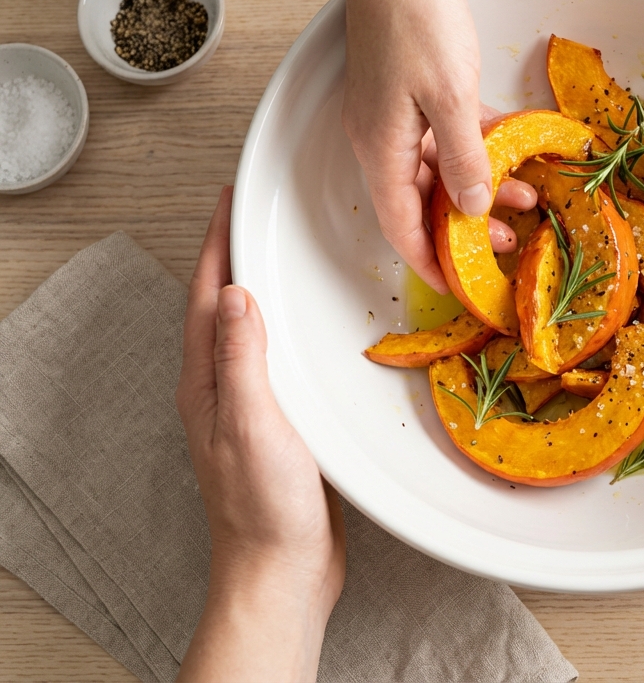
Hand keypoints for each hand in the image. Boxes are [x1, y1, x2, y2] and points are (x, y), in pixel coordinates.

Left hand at [176, 187, 345, 680]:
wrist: (282, 568)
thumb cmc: (264, 506)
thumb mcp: (252, 423)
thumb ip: (242, 358)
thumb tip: (236, 293)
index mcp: (208, 382)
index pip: (208, 296)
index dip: (217, 245)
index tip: (229, 201)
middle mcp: (221, 388)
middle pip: (222, 306)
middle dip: (233, 257)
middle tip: (256, 217)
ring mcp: (247, 406)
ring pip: (249, 331)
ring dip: (260, 289)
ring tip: (282, 257)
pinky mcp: (277, 423)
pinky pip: (275, 357)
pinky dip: (287, 328)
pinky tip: (309, 329)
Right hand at [342, 0, 535, 291]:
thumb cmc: (416, 18)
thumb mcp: (451, 98)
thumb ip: (464, 159)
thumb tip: (471, 209)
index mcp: (380, 149)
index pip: (402, 229)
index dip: (431, 264)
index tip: (462, 288)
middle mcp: (382, 138)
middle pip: (422, 203)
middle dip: (466, 228)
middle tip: (509, 243)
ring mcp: (397, 114)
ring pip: (439, 168)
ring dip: (480, 185)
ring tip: (526, 197)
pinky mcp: (415, 90)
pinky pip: (448, 134)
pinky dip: (479, 147)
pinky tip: (515, 149)